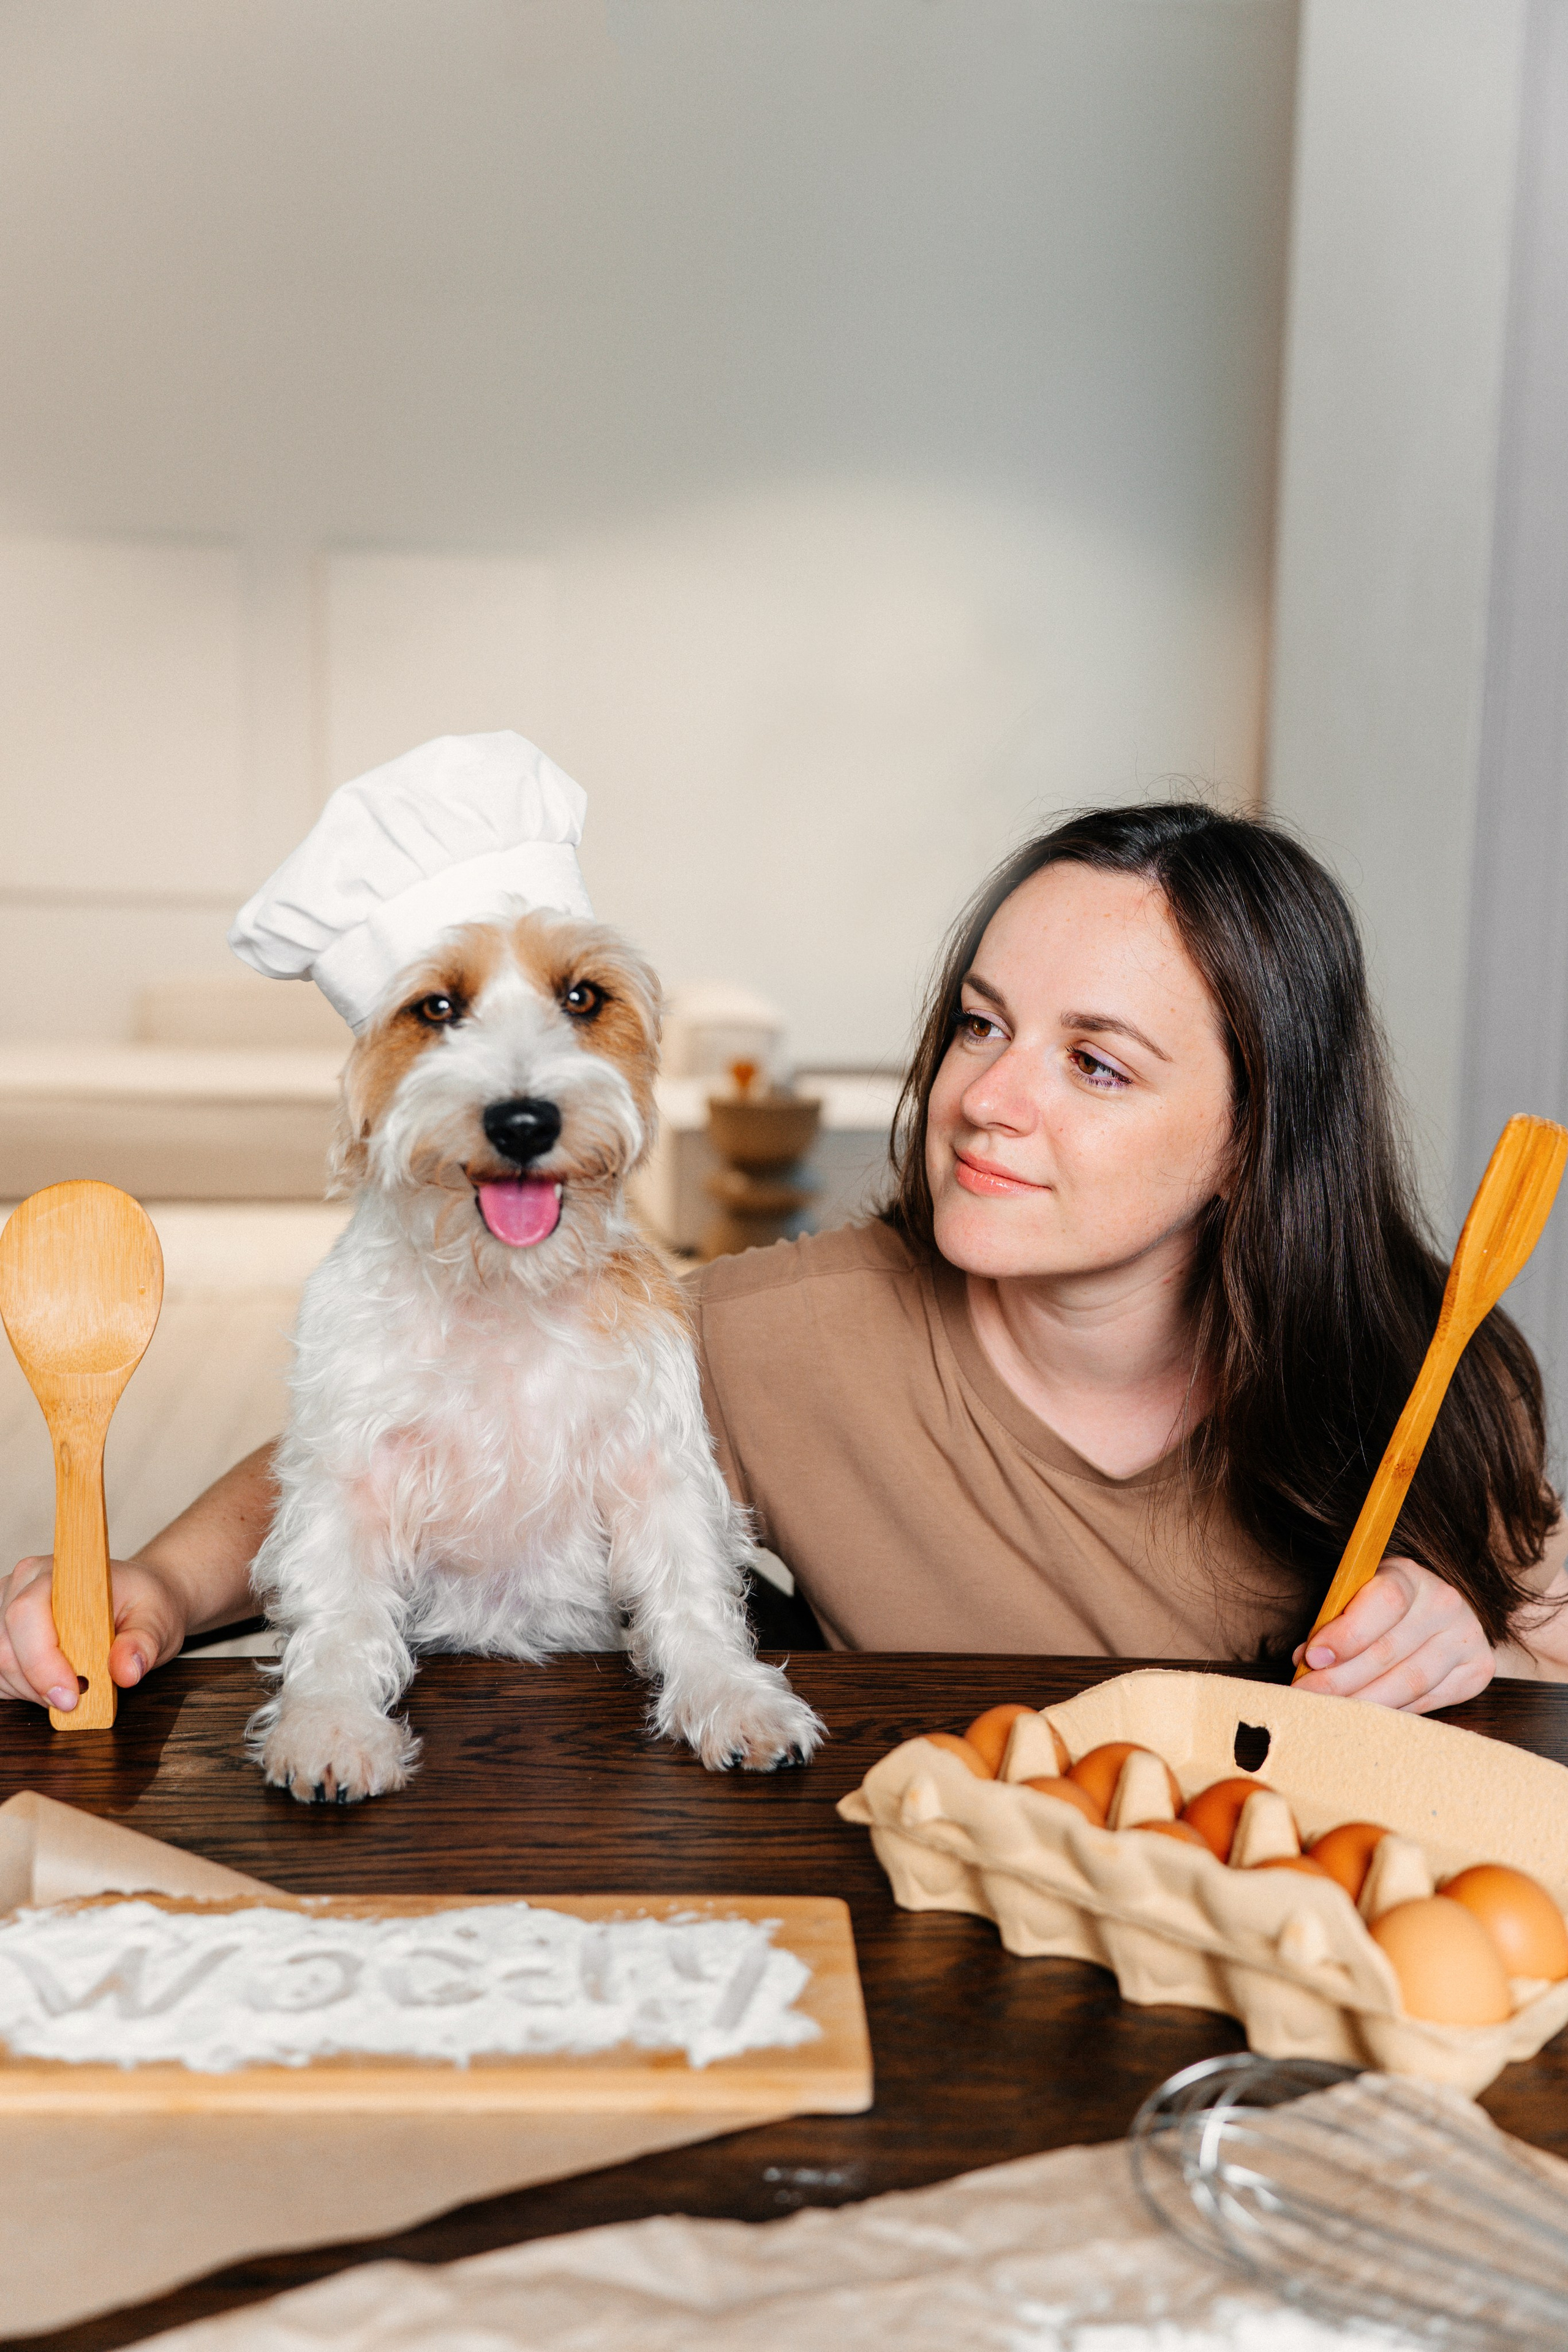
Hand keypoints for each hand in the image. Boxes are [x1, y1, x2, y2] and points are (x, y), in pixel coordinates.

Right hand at [0, 1554, 189, 1710]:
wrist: (136, 1597)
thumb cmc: (142, 1602)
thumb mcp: (157, 1620)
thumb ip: (143, 1643)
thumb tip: (126, 1670)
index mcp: (58, 1572)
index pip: (28, 1613)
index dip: (42, 1660)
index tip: (72, 1695)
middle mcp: (24, 1584)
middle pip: (8, 1647)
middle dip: (40, 1685)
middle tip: (78, 1701)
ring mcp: (6, 1608)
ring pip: (1, 1665)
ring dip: (33, 1691)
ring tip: (75, 1687)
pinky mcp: (3, 1634)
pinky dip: (23, 1691)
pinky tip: (53, 1685)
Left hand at [1291, 1557, 1494, 1712]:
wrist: (1435, 1612)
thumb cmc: (1378, 1606)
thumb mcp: (1353, 1596)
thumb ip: (1333, 1620)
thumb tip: (1307, 1662)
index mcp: (1409, 1575)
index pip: (1385, 1601)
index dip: (1347, 1633)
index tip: (1312, 1658)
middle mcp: (1444, 1603)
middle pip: (1389, 1651)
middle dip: (1340, 1680)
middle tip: (1306, 1695)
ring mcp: (1467, 1637)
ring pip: (1409, 1683)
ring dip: (1363, 1702)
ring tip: (1330, 1710)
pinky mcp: (1477, 1670)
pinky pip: (1428, 1700)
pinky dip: (1393, 1710)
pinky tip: (1366, 1713)